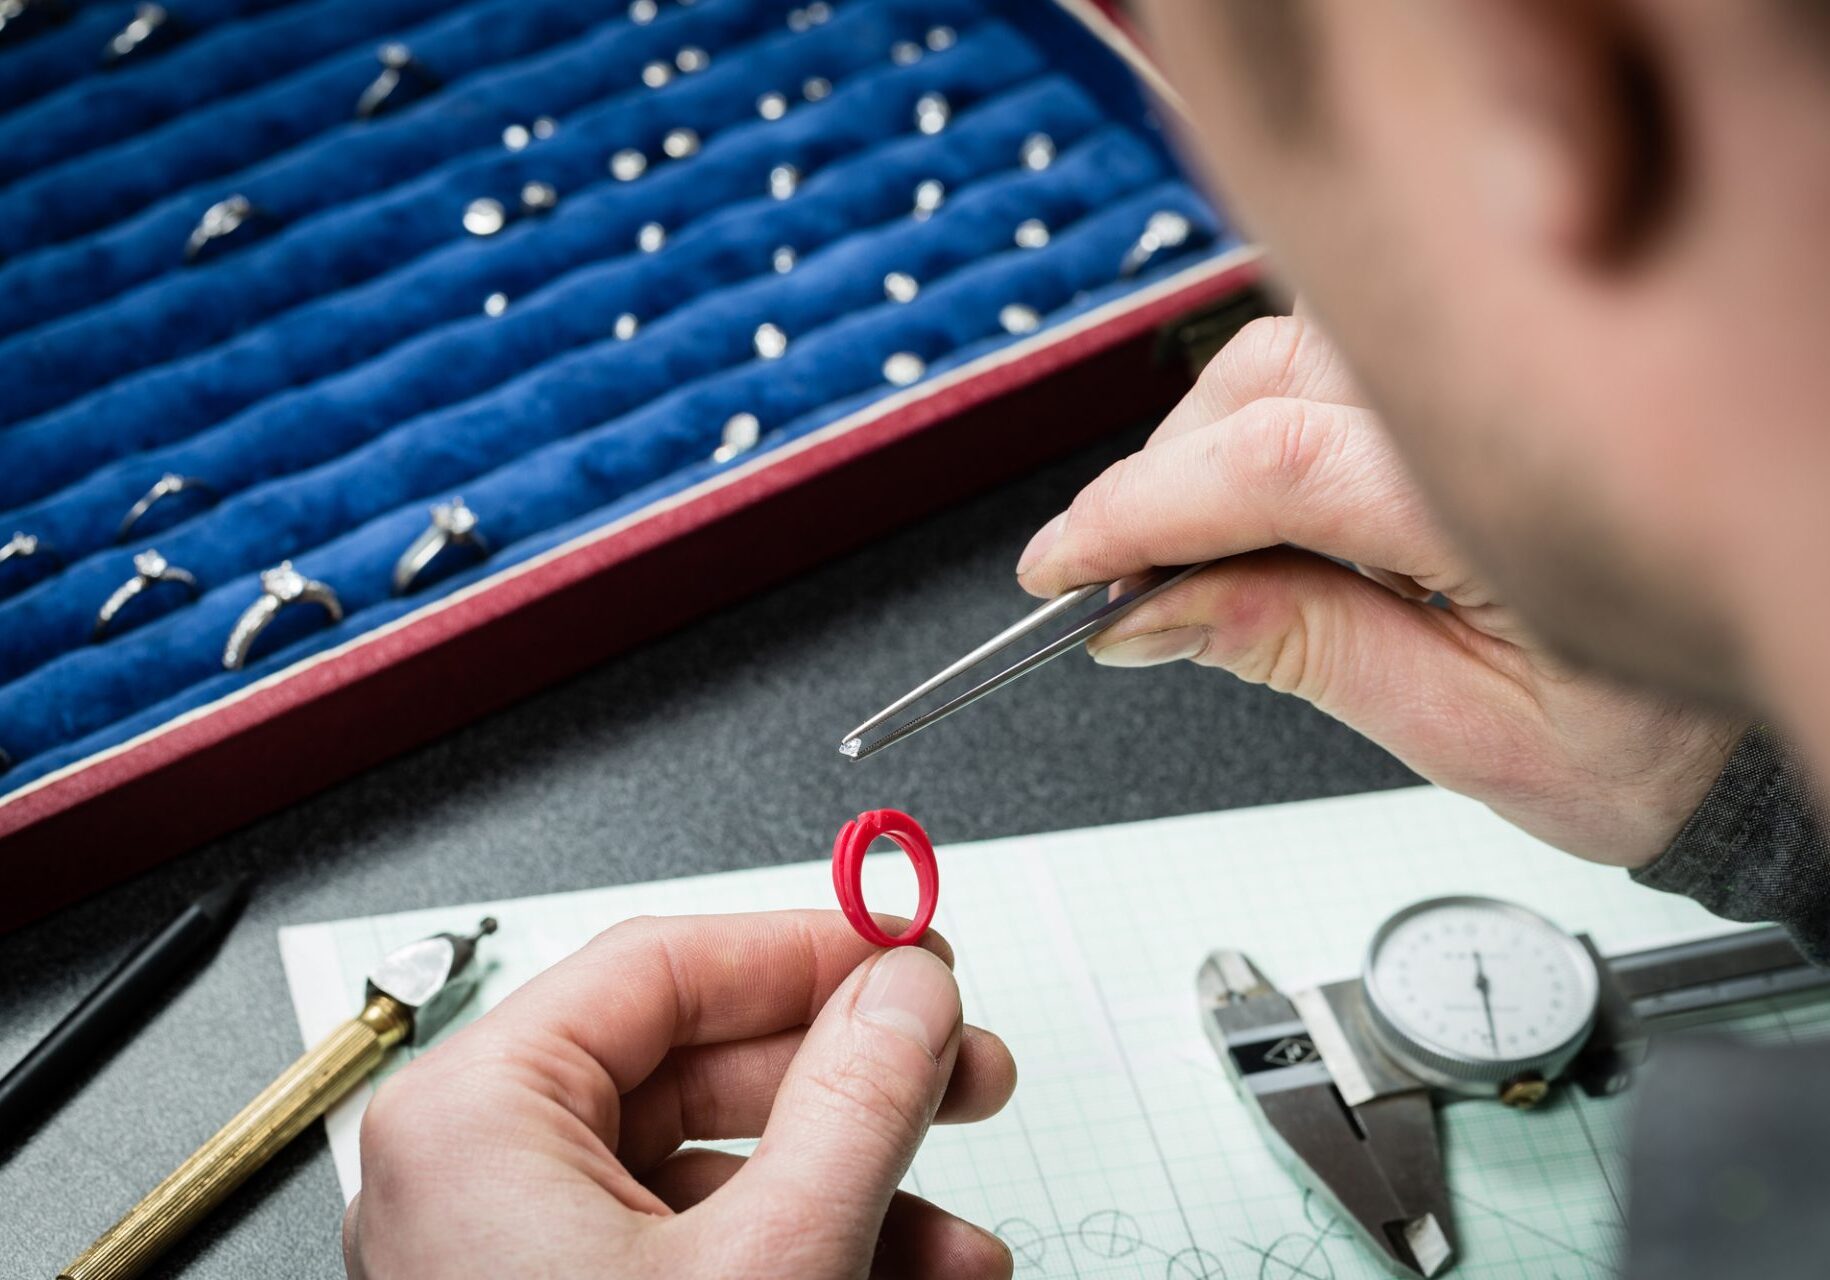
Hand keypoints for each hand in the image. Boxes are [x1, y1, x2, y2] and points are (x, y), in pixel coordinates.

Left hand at [344, 911, 1017, 1278]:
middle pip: (700, 1066)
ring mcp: (521, 1255)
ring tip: (964, 1232)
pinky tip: (913, 1277)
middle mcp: (481, 1173)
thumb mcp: (775, 1263)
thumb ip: (855, 1104)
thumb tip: (907, 995)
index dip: (807, 952)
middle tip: (965, 1069)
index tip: (912, 955)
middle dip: (857, 1083)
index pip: (662, 967)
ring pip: (718, 1171)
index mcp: (477, 1117)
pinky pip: (703, 1251)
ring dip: (860, 1189)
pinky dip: (812, 1255)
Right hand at [1016, 314, 1743, 866]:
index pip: (1269, 467)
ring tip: (1186, 550)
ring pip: (1280, 354)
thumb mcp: (1461, 730)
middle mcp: (1496, 407)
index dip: (1137, 511)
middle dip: (1162, 480)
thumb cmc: (1639, 741)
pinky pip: (1325, 355)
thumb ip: (1299, 651)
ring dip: (1203, 442)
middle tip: (1117, 584)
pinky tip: (1251, 495)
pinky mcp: (1462, 383)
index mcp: (1503, 504)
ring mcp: (1482, 379)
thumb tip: (1147, 612)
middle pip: (1260, 386)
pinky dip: (1256, 414)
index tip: (1059, 566)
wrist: (1732, 719)